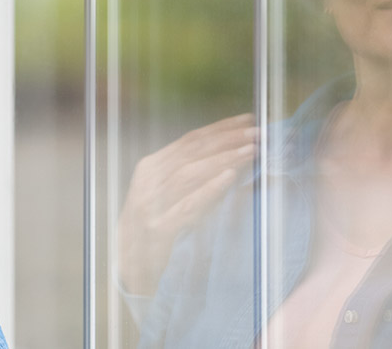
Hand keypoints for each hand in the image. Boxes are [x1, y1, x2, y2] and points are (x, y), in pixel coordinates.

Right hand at [117, 113, 256, 295]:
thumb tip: (234, 159)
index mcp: (151, 168)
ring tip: (252, 150)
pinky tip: (229, 178)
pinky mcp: (160, 230)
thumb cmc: (156, 231)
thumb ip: (192, 178)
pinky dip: (209, 190)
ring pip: (190, 173)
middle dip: (228, 139)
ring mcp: (151, 205)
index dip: (221, 128)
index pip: (190, 140)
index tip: (250, 119)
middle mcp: (149, 181)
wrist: (132, 271)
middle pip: (192, 152)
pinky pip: (188, 206)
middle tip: (259, 132)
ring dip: (224, 158)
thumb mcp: (168, 198)